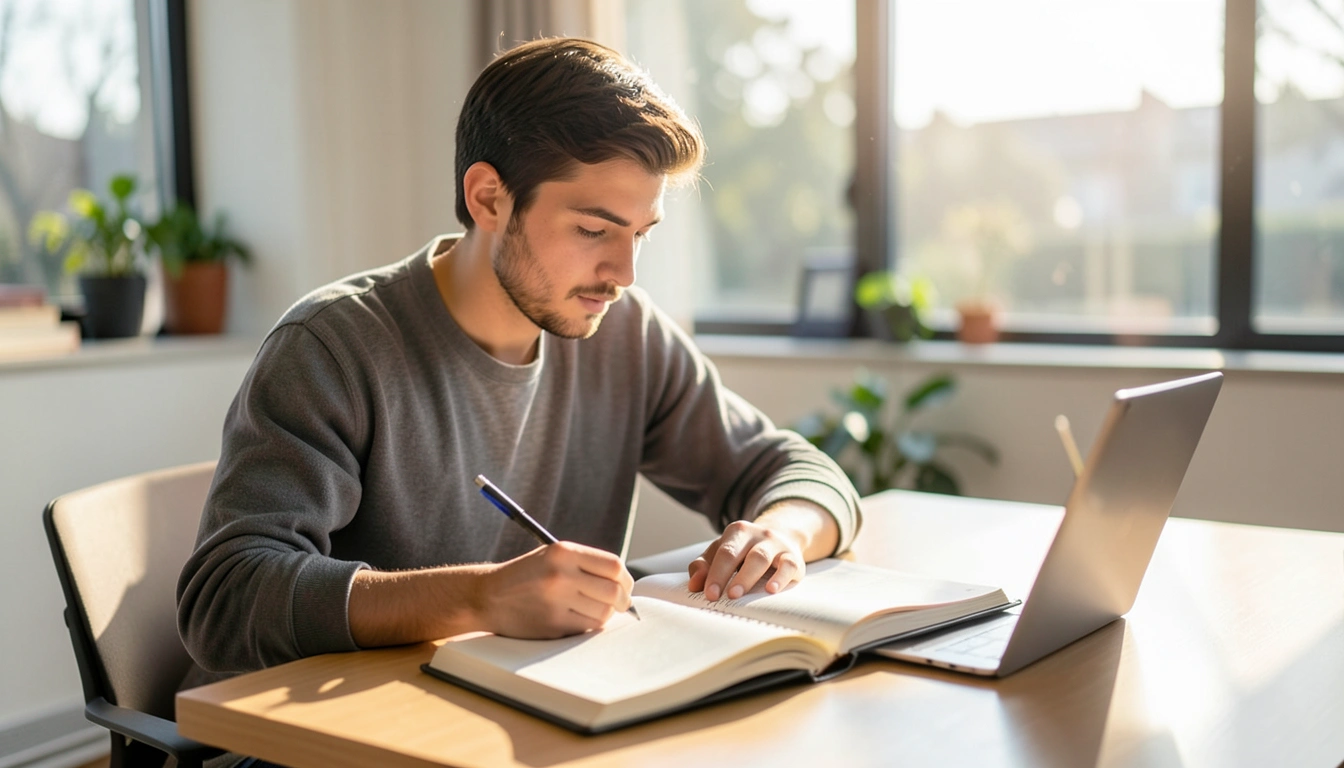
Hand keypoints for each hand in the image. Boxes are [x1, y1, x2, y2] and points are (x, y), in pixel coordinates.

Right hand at [479, 542, 633, 637]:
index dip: (626, 579)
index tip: (625, 587)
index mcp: (563, 552)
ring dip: (605, 615)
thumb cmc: (525, 576)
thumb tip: (624, 584)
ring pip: (603, 613)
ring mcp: (556, 601)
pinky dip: (589, 625)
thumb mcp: (553, 556)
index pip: (613, 566)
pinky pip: (587, 628)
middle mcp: (561, 574)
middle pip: (613, 591)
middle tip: (620, 604)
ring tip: (593, 610)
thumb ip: (586, 564)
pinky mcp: (552, 624)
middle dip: (622, 601)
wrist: (487, 596)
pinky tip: (578, 619)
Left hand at [687, 520, 805, 600]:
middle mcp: (757, 534)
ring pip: (761, 558)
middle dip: (725, 575)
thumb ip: (704, 565)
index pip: (723, 552)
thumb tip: (694, 585)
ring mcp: (776, 544)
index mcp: (737, 531)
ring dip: (747, 577)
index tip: (708, 594)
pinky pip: (788, 566)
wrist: (783, 538)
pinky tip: (770, 590)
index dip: (714, 573)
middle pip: (740, 553)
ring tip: (736, 596)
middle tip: (715, 597)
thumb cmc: (746, 551)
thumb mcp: (723, 551)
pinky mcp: (793, 557)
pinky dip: (780, 578)